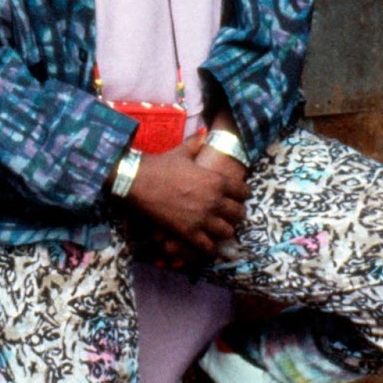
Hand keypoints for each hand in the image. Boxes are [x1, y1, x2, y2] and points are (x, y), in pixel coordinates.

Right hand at [124, 137, 247, 257]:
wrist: (139, 180)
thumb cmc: (161, 164)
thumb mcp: (182, 151)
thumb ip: (197, 144)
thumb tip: (205, 135)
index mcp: (216, 180)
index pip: (243, 192)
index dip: (243, 194)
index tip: (238, 196)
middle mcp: (214, 200)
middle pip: (239, 214)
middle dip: (236, 214)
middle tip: (229, 214)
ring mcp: (202, 218)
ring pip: (227, 232)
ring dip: (224, 230)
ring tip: (218, 229)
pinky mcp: (189, 232)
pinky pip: (208, 246)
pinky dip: (209, 246)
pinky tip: (206, 243)